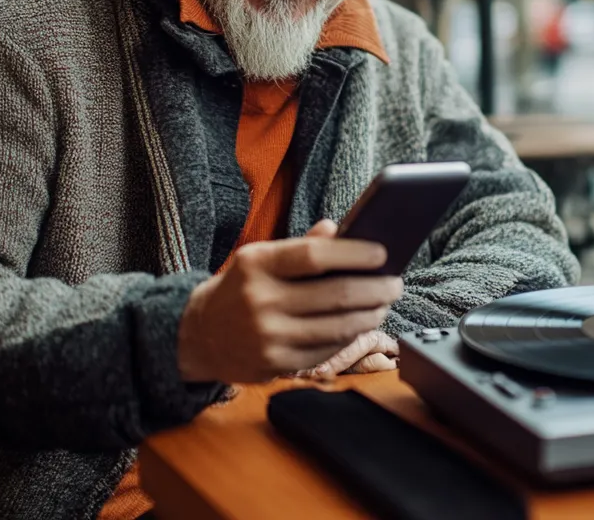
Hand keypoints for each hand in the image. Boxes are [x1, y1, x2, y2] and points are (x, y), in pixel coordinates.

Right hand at [176, 221, 403, 382]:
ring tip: (383, 304)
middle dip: (376, 289)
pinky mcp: (276, 364)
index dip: (354, 254)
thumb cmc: (241, 289)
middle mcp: (261, 300)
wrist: (198, 335)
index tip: (382, 253)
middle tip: (395, 283)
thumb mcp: (260, 259)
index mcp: (257, 264)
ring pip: (338, 327)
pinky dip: (351, 336)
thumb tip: (339, 229)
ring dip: (370, 315)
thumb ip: (301, 245)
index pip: (314, 256)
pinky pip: (327, 350)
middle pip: (336, 294)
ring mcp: (268, 336)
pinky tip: (362, 325)